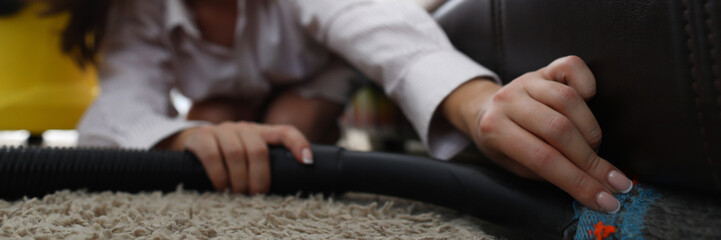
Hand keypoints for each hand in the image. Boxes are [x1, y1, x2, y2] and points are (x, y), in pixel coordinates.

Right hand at [157, 122, 312, 193]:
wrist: (191, 144)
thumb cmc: (227, 157)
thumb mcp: (248, 157)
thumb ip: (265, 165)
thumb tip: (286, 189)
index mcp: (260, 133)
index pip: (285, 132)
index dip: (299, 143)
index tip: (308, 162)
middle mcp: (243, 128)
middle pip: (258, 150)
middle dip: (260, 177)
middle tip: (256, 195)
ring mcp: (221, 130)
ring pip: (236, 153)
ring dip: (239, 179)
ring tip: (238, 194)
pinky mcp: (200, 137)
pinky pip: (212, 155)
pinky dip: (219, 175)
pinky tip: (221, 187)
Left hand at [442, 56, 632, 212]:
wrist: (484, 109)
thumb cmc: (504, 144)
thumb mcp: (515, 165)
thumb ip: (546, 173)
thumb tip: (593, 188)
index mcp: (495, 129)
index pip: (543, 159)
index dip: (578, 182)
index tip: (607, 201)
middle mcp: (509, 101)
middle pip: (559, 130)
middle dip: (590, 161)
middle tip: (612, 180)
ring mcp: (527, 81)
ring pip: (568, 101)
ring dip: (591, 131)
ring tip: (595, 148)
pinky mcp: (544, 69)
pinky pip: (572, 67)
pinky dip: (587, 83)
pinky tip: (590, 101)